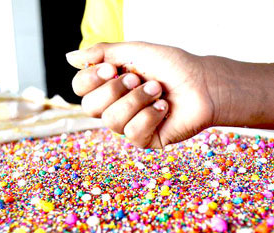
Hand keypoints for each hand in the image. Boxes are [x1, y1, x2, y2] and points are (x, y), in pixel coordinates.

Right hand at [66, 42, 215, 148]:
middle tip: (139, 79)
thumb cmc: (173, 67)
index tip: (112, 68)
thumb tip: (69, 57)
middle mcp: (116, 106)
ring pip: (112, 121)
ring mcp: (130, 125)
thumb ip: (103, 52)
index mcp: (110, 85)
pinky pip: (133, 133)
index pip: (80, 88)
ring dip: (137, 100)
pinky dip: (150, 116)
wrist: (204, 84)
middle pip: (90, 108)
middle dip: (115, 90)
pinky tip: (165, 108)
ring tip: (158, 90)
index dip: (91, 80)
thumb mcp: (136, 51)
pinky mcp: (146, 140)